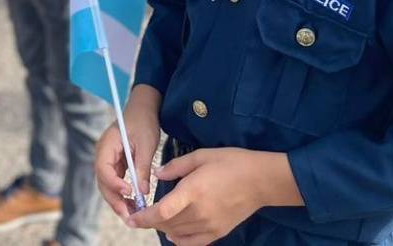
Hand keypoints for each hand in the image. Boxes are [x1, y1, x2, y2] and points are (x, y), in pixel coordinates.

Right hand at [95, 87, 161, 219]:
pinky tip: (133, 204)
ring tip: (132, 215)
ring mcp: (108, 159)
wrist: (143, 109)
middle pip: (103, 182)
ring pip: (108, 185)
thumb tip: (142, 192)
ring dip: (118, 200)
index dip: (114, 184)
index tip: (129, 192)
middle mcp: (103, 153)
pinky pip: (116, 182)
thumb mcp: (146, 143)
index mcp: (107, 144)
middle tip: (129, 215)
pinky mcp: (115, 164)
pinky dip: (122, 194)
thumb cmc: (143, 121)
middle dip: (114, 200)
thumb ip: (142, 167)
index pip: (103, 168)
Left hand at [126, 148, 301, 245]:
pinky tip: (174, 233)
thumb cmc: (231, 162)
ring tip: (157, 218)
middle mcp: (199, 212)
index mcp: (193, 191)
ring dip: (163, 228)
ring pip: (177, 234)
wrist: (261, 180)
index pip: (162, 211)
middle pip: (166, 224)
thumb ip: (176, 166)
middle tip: (140, 214)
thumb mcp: (202, 155)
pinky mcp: (218, 233)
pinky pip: (193, 243)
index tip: (132, 217)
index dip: (144, 217)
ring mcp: (209, 225)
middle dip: (150, 221)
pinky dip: (179, 240)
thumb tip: (157, 174)